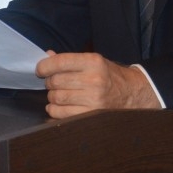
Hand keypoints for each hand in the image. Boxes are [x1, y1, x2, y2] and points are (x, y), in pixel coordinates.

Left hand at [36, 51, 161, 118]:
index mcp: (93, 62)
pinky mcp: (90, 116)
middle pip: (55, 81)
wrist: (132, 94)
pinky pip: (61, 114)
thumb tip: (47, 56)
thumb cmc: (109, 75)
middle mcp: (94, 80)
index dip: (45, 66)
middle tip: (53, 82)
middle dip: (50, 82)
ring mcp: (93, 99)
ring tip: (60, 94)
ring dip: (52, 96)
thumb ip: (70, 60)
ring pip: (56, 98)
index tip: (40, 69)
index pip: (60, 62)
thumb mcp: (93, 61)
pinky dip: (55, 110)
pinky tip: (60, 106)